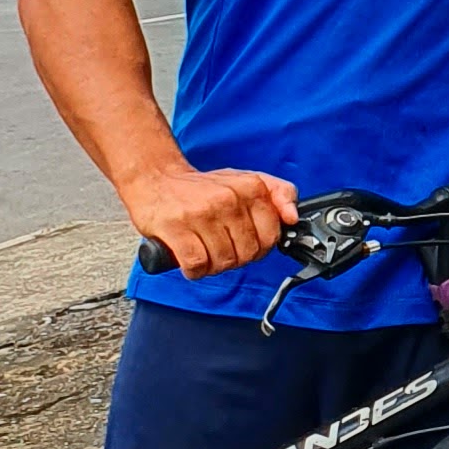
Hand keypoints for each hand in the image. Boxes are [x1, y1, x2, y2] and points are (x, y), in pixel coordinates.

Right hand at [122, 160, 296, 278]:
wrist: (155, 178)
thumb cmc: (202, 187)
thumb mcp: (246, 180)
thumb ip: (279, 193)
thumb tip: (293, 217)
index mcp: (250, 187)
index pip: (271, 235)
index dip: (260, 247)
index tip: (246, 243)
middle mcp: (228, 199)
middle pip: (247, 253)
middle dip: (235, 259)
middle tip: (222, 248)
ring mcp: (201, 214)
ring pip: (223, 262)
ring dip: (213, 266)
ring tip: (205, 252)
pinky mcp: (176, 228)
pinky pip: (196, 265)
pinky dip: (194, 270)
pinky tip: (190, 259)